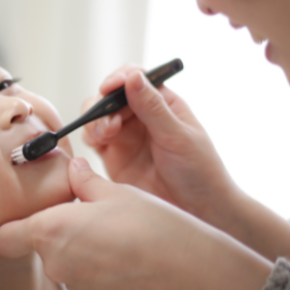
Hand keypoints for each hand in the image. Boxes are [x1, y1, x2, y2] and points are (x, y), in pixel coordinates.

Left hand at [0, 158, 272, 289]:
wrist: (188, 269)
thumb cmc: (150, 224)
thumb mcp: (114, 191)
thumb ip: (84, 181)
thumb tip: (73, 169)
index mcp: (51, 231)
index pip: (4, 237)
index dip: (13, 224)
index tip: (31, 210)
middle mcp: (56, 263)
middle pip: (37, 244)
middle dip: (55, 228)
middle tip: (85, 208)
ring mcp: (76, 283)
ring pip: (62, 258)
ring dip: (77, 244)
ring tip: (111, 227)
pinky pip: (83, 272)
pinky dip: (94, 260)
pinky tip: (122, 247)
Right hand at [83, 65, 237, 225]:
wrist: (199, 212)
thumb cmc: (200, 172)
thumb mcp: (178, 137)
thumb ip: (152, 108)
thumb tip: (133, 77)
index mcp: (162, 103)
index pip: (135, 79)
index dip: (120, 78)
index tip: (111, 86)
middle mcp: (142, 116)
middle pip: (111, 96)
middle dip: (104, 104)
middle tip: (110, 122)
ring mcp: (126, 136)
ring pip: (98, 116)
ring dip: (95, 120)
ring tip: (105, 136)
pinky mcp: (114, 157)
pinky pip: (93, 139)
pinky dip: (89, 137)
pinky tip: (97, 144)